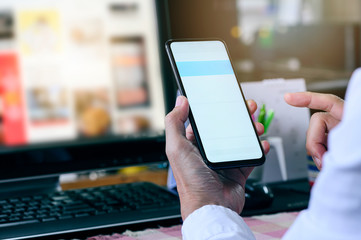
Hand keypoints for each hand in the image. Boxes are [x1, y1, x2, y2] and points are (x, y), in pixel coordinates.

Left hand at [165, 96, 269, 219]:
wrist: (211, 208)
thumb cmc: (191, 182)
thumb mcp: (176, 148)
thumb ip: (175, 123)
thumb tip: (180, 101)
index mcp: (192, 145)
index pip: (205, 122)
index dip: (215, 109)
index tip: (224, 98)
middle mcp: (208, 152)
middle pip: (226, 128)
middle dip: (238, 116)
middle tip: (247, 107)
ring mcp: (224, 161)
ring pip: (241, 139)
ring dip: (251, 130)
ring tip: (256, 126)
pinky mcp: (238, 171)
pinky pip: (251, 156)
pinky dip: (258, 149)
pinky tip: (262, 144)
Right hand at [284, 92, 343, 169]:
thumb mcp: (355, 144)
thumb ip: (338, 146)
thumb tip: (321, 156)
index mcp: (350, 116)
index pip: (329, 102)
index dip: (307, 98)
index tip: (288, 97)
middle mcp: (344, 123)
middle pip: (318, 123)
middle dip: (314, 142)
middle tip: (322, 160)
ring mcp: (340, 134)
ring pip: (317, 138)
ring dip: (318, 152)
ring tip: (327, 165)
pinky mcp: (337, 147)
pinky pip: (321, 149)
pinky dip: (321, 157)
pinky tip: (326, 166)